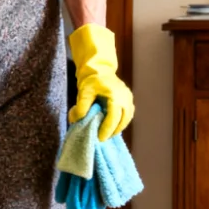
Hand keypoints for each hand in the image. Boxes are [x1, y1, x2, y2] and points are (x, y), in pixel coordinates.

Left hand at [67, 24, 133, 140]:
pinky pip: (128, 114)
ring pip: (127, 118)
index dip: (107, 129)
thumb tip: (79, 119)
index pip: (114, 117)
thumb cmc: (91, 81)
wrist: (100, 70)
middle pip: (123, 120)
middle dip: (113, 131)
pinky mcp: (129, 100)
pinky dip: (121, 122)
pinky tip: (112, 126)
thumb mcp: (84, 92)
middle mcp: (126, 97)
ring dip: (118, 127)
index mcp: (116, 95)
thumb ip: (81, 106)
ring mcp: (129, 98)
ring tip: (106, 134)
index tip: (100, 138)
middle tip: (102, 138)